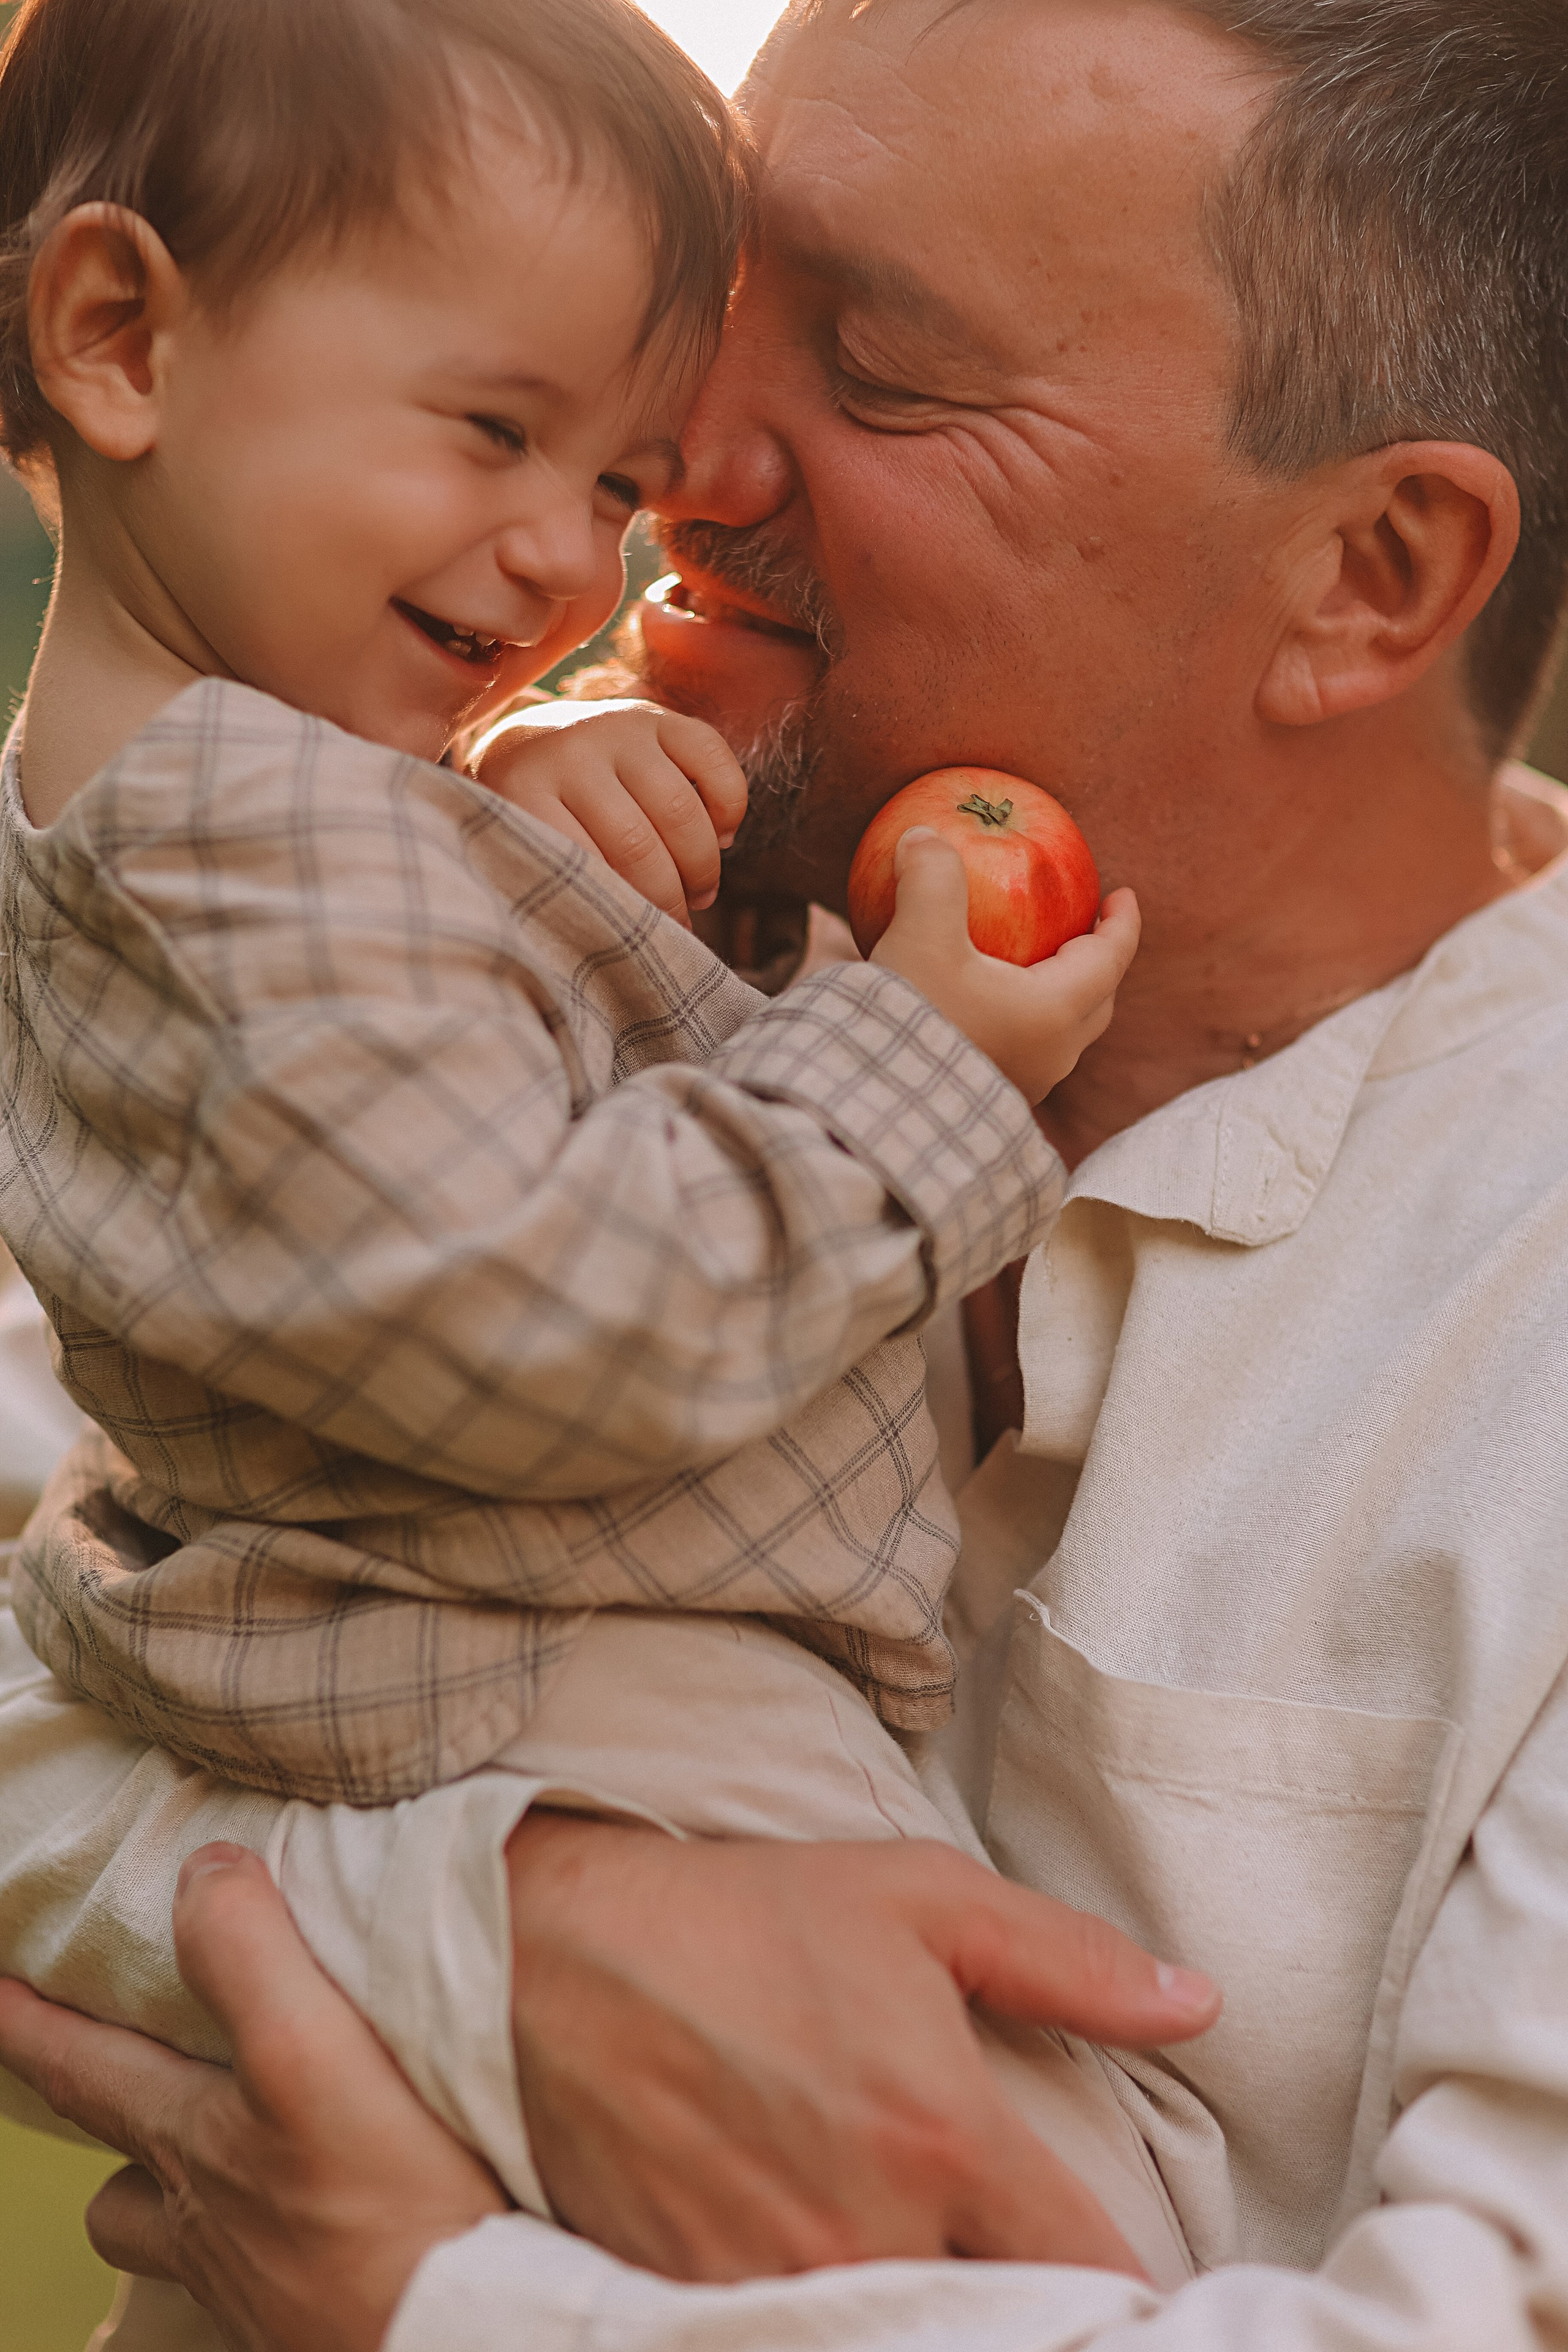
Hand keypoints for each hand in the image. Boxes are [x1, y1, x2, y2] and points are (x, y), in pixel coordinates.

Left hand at [0, 1846, 504, 2351]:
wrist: (457, 2340)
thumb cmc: (384, 2204)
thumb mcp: (306, 2050)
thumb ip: (246, 1953)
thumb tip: (202, 1872)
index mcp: (191, 2145)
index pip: (80, 2068)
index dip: (25, 2024)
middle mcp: (203, 2220)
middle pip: (112, 2167)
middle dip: (90, 2104)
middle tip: (83, 2068)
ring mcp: (251, 2282)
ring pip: (167, 2234)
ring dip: (165, 2190)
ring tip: (200, 2151)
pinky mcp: (309, 2319)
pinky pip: (243, 2278)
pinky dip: (249, 2243)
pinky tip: (296, 2227)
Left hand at [474, 700, 748, 927]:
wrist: (532, 745)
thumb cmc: (536, 821)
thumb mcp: (529, 849)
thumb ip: (562, 885)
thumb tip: (622, 948)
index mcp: (525, 792)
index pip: (586, 867)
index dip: (622, 913)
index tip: (641, 941)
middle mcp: (571, 752)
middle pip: (637, 845)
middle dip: (668, 898)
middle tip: (679, 923)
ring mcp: (616, 728)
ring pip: (680, 809)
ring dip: (702, 864)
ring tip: (700, 893)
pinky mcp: (658, 717)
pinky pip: (714, 758)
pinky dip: (729, 806)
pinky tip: (721, 836)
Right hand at [507, 1815, 1219, 2282]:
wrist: (553, 1957)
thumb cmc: (746, 1916)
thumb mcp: (919, 1897)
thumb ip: (1068, 1960)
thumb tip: (1200, 2003)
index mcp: (940, 2135)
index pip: (1087, 2271)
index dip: (1123, 2284)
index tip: (1119, 2271)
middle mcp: (867, 2231)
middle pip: (1001, 2332)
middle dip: (1026, 2311)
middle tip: (1021, 2270)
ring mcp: (775, 2284)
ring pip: (904, 2346)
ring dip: (929, 2320)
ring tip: (930, 2266)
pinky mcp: (693, 2312)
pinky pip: (795, 2345)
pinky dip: (831, 2326)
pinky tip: (839, 2278)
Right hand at [872, 830, 1141, 1102]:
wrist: (876, 1108)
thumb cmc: (912, 1019)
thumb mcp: (920, 935)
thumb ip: (932, 877)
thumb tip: (925, 836)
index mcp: (1056, 1010)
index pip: (1111, 958)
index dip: (1123, 922)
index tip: (1124, 894)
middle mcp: (1053, 1054)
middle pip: (1096, 1000)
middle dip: (1098, 961)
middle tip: (1085, 928)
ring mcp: (1024, 1083)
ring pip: (1063, 1032)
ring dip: (1061, 994)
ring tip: (1038, 965)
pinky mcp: (989, 1098)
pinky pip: (1025, 1049)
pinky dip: (1023, 1017)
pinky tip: (986, 1004)